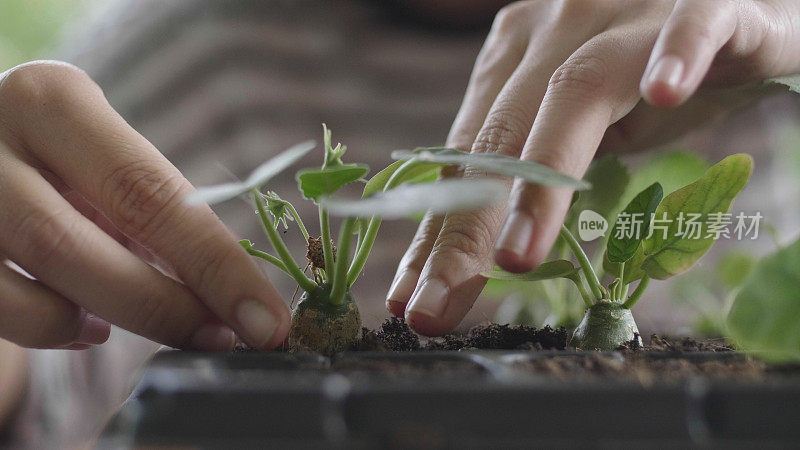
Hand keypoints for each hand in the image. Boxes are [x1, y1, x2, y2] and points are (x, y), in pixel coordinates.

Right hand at [0, 61, 289, 350]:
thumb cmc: (52, 154)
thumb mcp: (97, 156)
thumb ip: (149, 210)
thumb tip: (229, 294)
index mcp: (52, 101)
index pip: (152, 193)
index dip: (216, 267)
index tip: (267, 320)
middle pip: (84, 244)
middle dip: (168, 307)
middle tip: (222, 339)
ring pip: (36, 280)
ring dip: (112, 318)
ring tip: (158, 325)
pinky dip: (54, 328)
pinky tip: (85, 323)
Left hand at [388, 0, 799, 334]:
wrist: (736, 7)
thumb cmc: (652, 70)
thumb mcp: (581, 124)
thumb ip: (534, 161)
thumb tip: (480, 238)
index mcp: (519, 54)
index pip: (467, 154)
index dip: (437, 229)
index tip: (411, 299)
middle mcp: (559, 26)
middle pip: (500, 137)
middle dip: (462, 232)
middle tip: (434, 308)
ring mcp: (629, 13)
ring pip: (575, 90)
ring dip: (541, 179)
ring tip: (515, 257)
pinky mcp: (715, 2)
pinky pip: (694, 22)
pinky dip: (678, 54)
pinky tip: (665, 94)